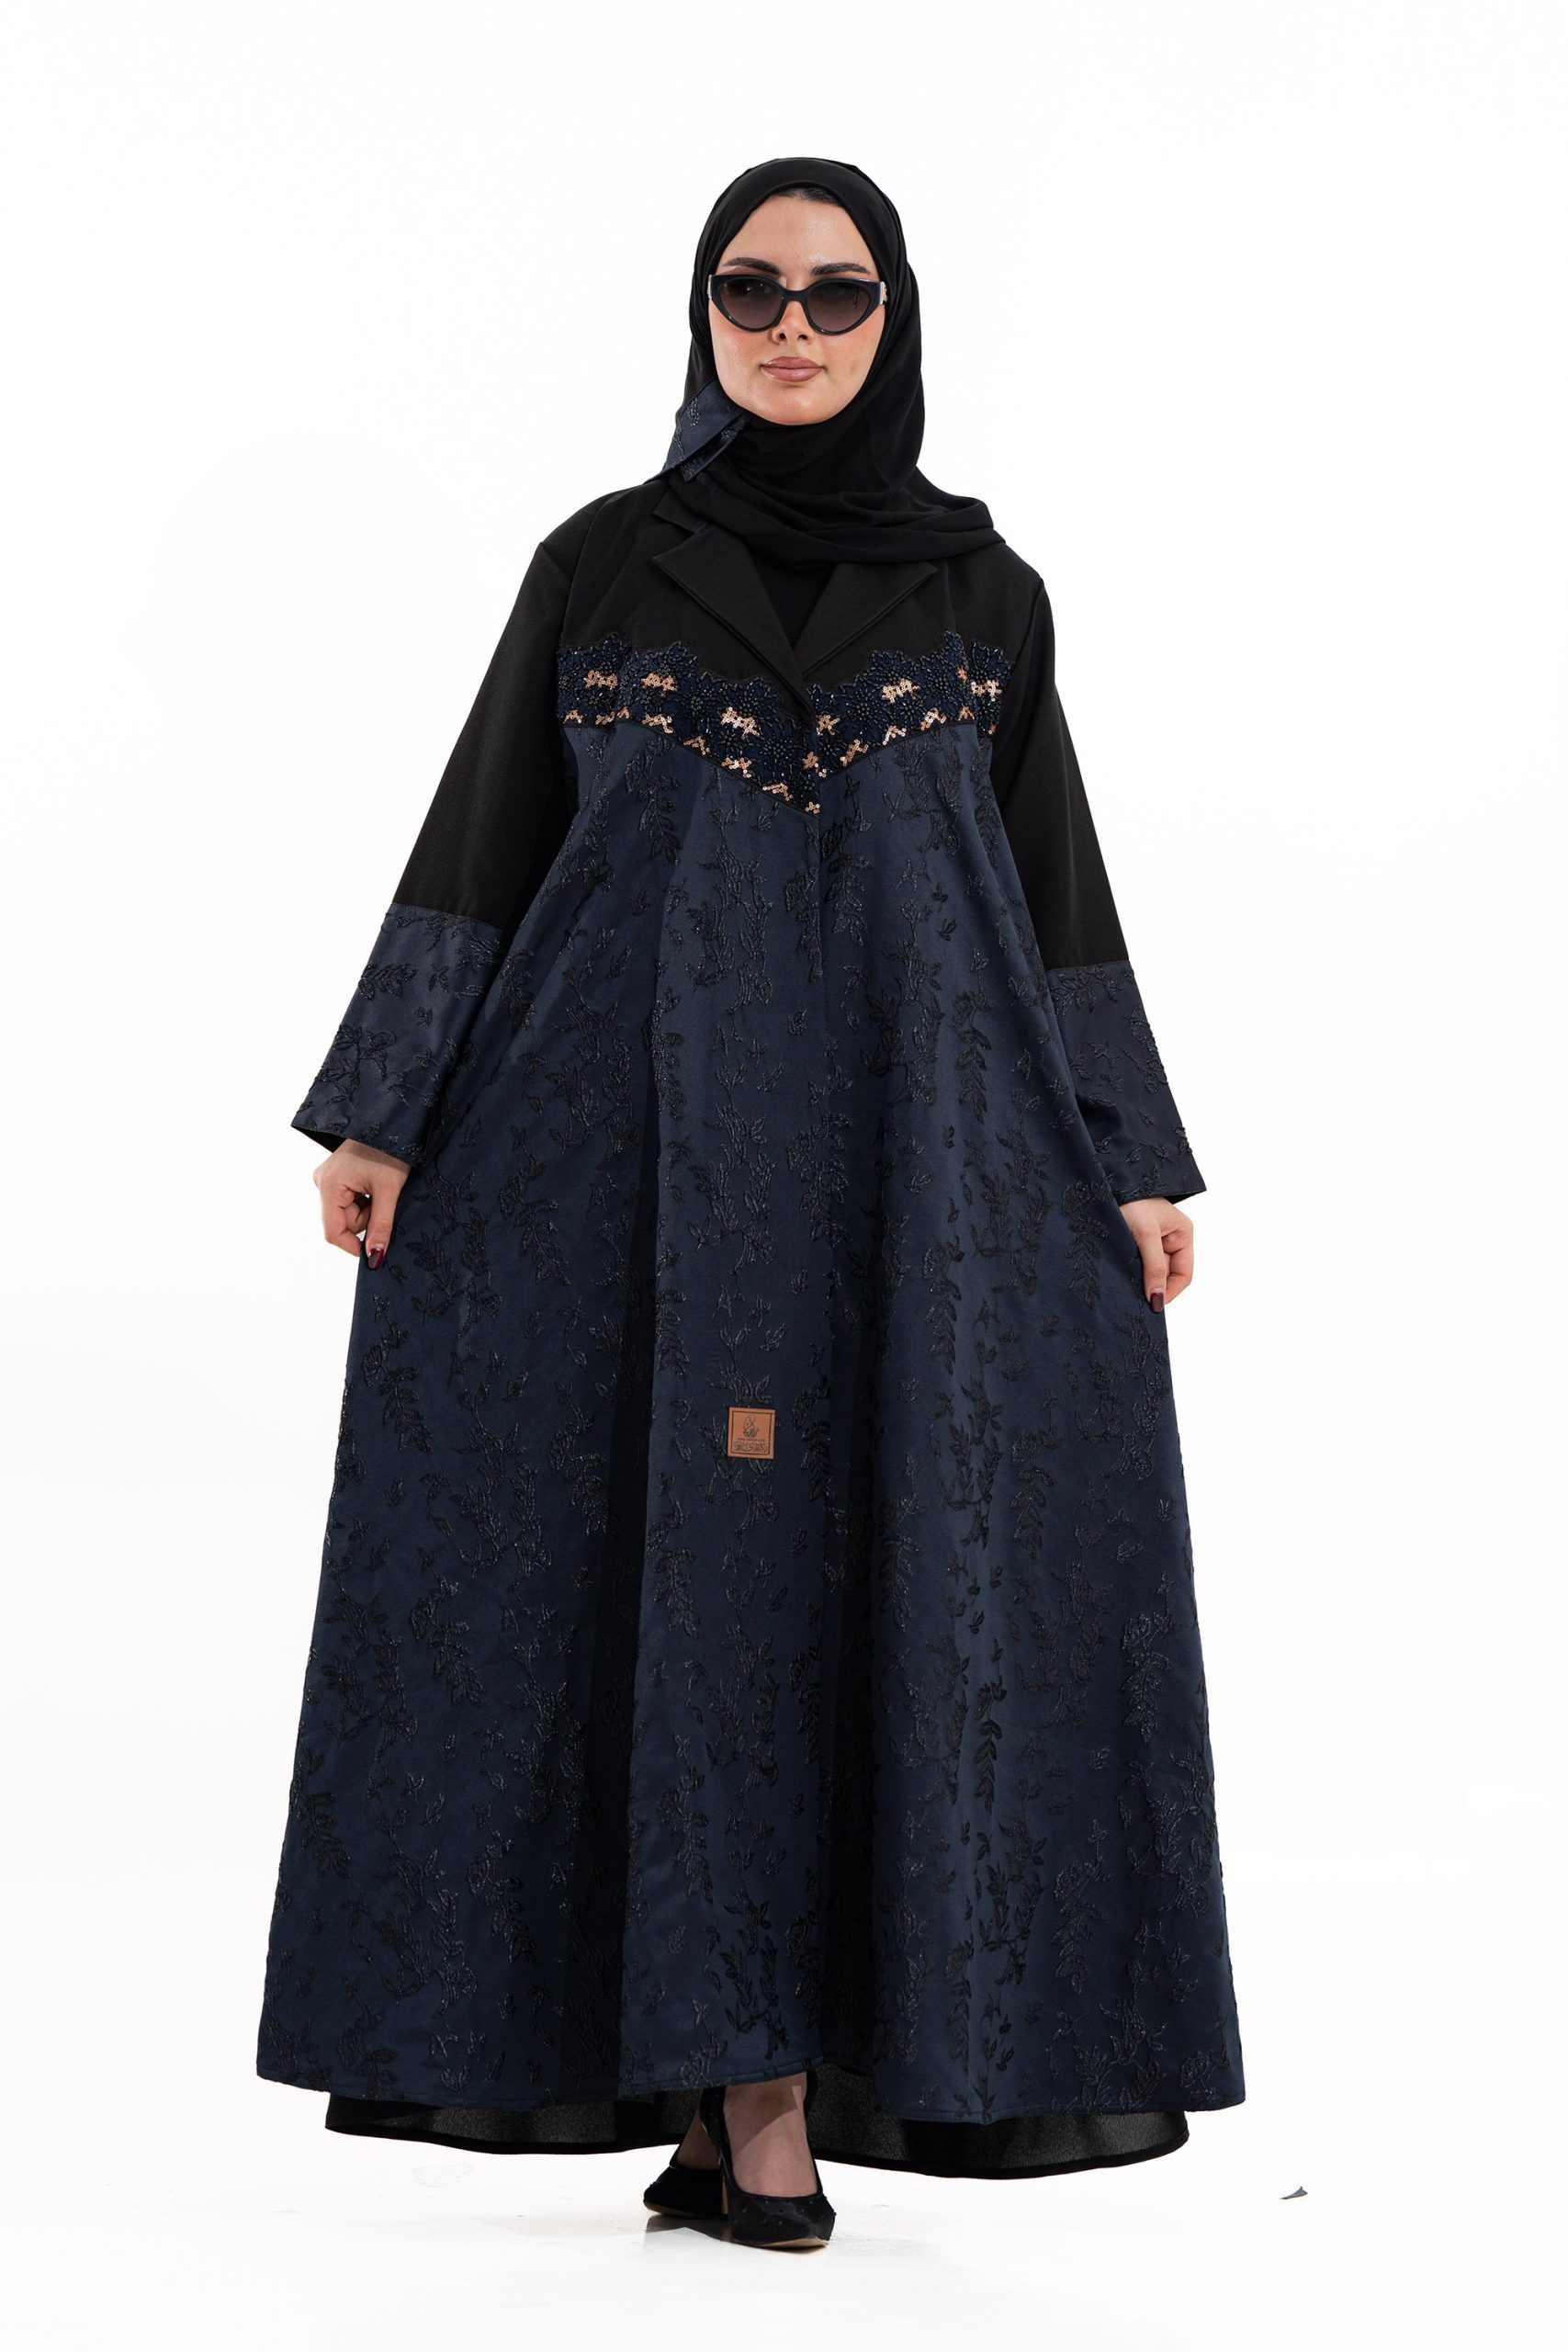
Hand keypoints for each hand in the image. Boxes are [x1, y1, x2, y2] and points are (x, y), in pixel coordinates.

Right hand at [314, 1139, 410, 1266]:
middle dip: (367, 1219)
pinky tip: (374, 1185)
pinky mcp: (336, 1177)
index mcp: (329, 1186)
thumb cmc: (390, 1150)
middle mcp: (322, 1183)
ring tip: (381, 1188)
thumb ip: (381, 1225)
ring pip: (348, 1213)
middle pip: (343, 1223)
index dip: (353, 1246)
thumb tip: (375, 1257)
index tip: (374, 1253)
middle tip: (385, 1199)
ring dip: (368, 1209)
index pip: (333, 1232)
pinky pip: (349, 1201)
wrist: (392, 1122)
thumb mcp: (389, 1190)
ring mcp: (327, 1179)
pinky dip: (365, 1200)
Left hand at [1119, 1196, 1192, 1312]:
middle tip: (1133, 1297)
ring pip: (1147, 1272)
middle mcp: (1169, 1239)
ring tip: (1123, 1281)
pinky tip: (1117, 1273)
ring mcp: (1150, 1242)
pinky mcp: (1132, 1243)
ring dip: (1137, 1279)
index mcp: (1182, 1234)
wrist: (1102, 1182)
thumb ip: (1154, 1267)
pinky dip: (1127, 1271)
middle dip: (1151, 1286)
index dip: (1170, 1291)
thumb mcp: (1146, 1234)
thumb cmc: (1131, 1199)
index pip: (1183, 1275)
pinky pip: (1134, 1265)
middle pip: (1165, 1275)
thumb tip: (1158, 1301)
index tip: (1152, 1305)